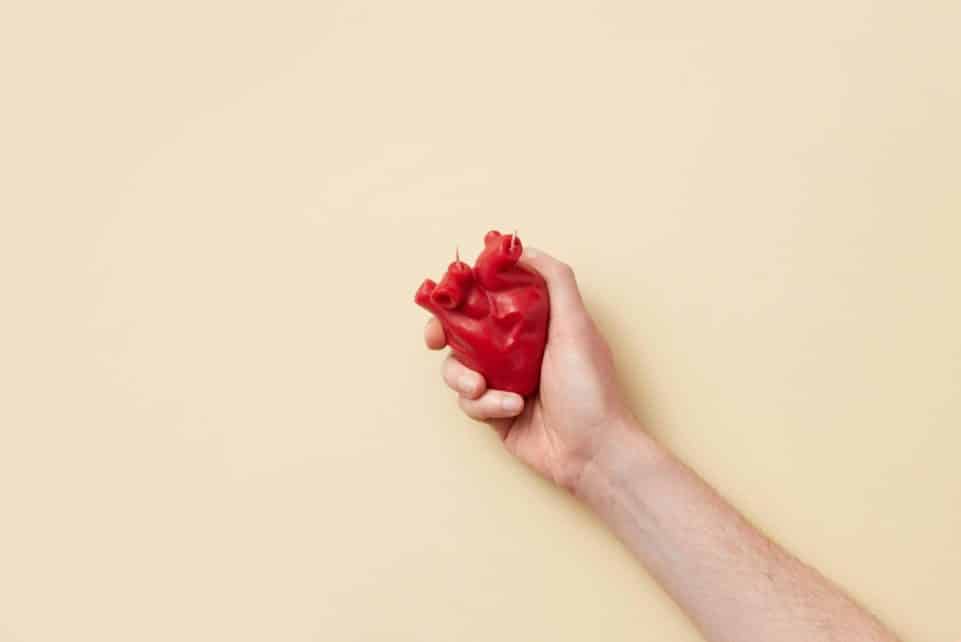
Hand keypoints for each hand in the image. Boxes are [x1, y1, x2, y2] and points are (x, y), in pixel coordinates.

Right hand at [423, 247, 634, 489]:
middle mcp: (515, 348)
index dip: (467, 290)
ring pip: (458, 367)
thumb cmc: (591, 389)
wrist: (593, 452)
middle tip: (435, 338)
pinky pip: (469, 401)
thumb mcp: (577, 326)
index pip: (491, 295)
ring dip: (464, 377)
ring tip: (483, 387)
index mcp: (535, 322)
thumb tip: (524, 248)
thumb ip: (555, 281)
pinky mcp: (494, 412)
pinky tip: (512, 408)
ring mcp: (503, 380)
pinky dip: (486, 404)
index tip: (451, 292)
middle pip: (463, 329)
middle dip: (443, 332)